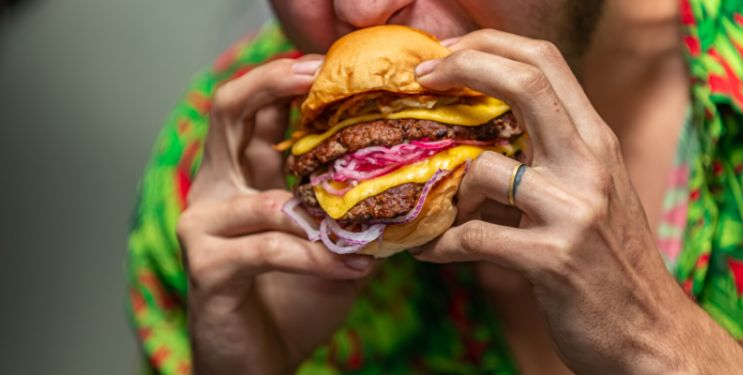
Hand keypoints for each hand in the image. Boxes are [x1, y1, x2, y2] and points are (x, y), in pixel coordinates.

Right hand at [177, 56, 374, 374]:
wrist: (255, 361)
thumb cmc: (294, 296)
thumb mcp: (328, 240)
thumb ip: (347, 205)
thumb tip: (406, 173)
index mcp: (242, 175)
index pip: (252, 108)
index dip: (282, 78)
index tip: (327, 65)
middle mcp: (216, 190)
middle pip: (227, 113)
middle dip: (273, 84)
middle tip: (318, 77)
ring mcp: (203, 226)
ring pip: (264, 199)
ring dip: (324, 218)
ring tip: (370, 234)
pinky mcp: (207, 267)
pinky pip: (269, 249)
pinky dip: (317, 259)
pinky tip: (353, 271)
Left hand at [413, 30, 742, 373]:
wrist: (649, 331)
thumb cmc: (609, 260)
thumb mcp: (591, 191)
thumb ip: (549, 156)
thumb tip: (479, 136)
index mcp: (596, 142)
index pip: (546, 62)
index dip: (490, 45)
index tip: (444, 53)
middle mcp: (591, 164)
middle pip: (526, 83)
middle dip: (463, 66)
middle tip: (419, 78)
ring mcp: (575, 210)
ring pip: (482, 169)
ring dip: (445, 194)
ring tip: (438, 217)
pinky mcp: (553, 259)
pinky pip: (472, 238)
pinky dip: (440, 245)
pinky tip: (430, 252)